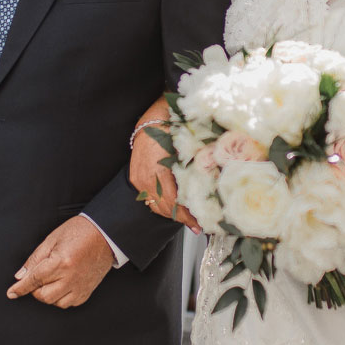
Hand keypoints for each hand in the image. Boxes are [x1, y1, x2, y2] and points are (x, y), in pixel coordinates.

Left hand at [7, 215, 114, 307]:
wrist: (106, 234)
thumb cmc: (80, 231)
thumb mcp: (52, 239)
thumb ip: (35, 259)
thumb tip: (21, 276)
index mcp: (61, 262)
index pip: (34, 280)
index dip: (20, 288)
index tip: (11, 293)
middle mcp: (71, 278)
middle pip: (44, 296)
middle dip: (35, 290)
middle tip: (37, 278)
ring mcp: (81, 286)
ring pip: (56, 303)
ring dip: (49, 294)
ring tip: (51, 280)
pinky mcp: (87, 291)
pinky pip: (70, 303)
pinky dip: (62, 297)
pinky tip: (62, 285)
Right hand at [129, 113, 197, 231]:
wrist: (153, 119)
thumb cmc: (171, 131)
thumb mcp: (185, 152)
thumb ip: (194, 172)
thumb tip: (209, 190)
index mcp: (159, 172)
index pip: (172, 203)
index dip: (186, 216)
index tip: (198, 224)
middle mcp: (145, 179)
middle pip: (163, 208)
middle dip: (180, 218)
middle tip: (196, 225)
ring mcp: (138, 179)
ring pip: (155, 205)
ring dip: (171, 213)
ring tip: (186, 219)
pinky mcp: (135, 178)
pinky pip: (148, 198)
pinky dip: (161, 204)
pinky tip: (172, 207)